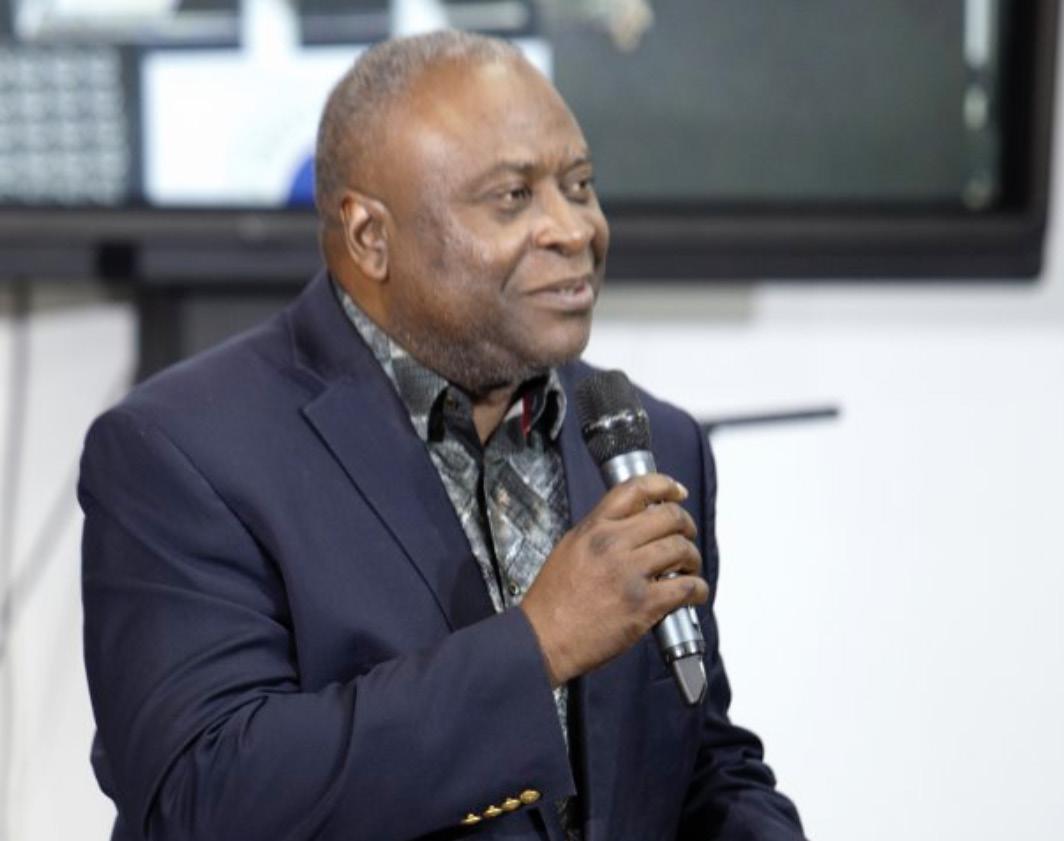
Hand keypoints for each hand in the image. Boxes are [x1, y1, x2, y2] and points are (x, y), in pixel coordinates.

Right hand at [519, 473, 708, 686]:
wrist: (542, 638)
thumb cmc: (553, 601)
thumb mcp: (570, 548)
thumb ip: (600, 532)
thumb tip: (632, 525)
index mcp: (593, 528)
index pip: (636, 489)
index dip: (664, 485)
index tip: (676, 492)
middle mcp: (612, 544)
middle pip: (669, 517)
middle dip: (686, 525)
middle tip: (687, 536)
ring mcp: (629, 574)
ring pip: (682, 549)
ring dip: (692, 558)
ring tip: (688, 568)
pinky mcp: (643, 605)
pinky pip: (686, 587)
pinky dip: (697, 589)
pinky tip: (693, 593)